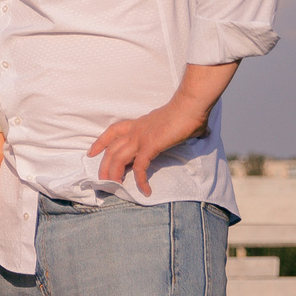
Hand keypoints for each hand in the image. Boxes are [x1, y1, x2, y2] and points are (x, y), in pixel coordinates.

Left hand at [87, 98, 211, 194]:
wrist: (191, 105)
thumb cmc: (189, 112)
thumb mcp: (179, 122)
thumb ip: (184, 129)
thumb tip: (203, 131)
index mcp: (139, 124)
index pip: (113, 131)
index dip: (101, 142)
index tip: (92, 152)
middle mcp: (136, 131)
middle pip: (111, 150)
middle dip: (104, 166)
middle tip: (102, 180)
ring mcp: (141, 138)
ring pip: (118, 159)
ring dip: (115, 174)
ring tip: (115, 187)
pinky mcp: (150, 146)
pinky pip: (140, 167)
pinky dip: (141, 180)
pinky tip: (145, 190)